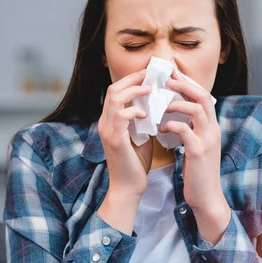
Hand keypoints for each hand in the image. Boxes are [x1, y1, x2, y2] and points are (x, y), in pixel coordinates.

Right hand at [98, 70, 153, 197]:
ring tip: (150, 89)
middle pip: (112, 90)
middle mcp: (105, 123)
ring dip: (134, 91)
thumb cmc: (136, 164)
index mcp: (110, 122)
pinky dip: (134, 111)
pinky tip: (146, 114)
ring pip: (115, 99)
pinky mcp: (115, 140)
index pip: (115, 92)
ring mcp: (108, 131)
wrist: (129, 188)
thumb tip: (157, 108)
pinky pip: (121, 116)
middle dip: (132, 79)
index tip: (148, 75)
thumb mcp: (141, 137)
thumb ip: (143, 122)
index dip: (130, 80)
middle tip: (149, 75)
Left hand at [160, 70, 225, 211]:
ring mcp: (207, 140)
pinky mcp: (198, 152)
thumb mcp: (197, 148)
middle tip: (166, 79)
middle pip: (202, 97)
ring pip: (196, 110)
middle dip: (184, 85)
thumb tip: (177, 119)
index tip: (173, 76)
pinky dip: (171, 125)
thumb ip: (192, 132)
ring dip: (176, 103)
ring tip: (160, 104)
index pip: (204, 98)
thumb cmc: (198, 174)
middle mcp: (212, 130)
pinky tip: (160, 129)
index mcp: (212, 128)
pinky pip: (185, 130)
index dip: (189, 84)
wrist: (207, 197)